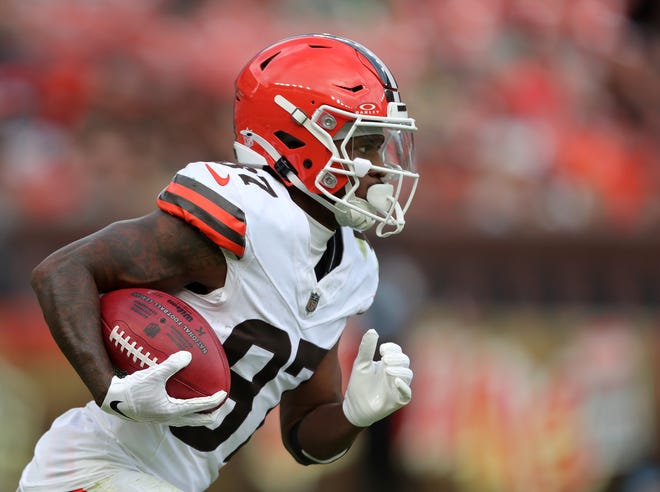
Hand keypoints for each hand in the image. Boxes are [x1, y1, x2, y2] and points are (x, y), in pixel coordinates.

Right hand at [101, 351, 226, 426]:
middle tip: (220, 407)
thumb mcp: (154, 374)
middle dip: (210, 415)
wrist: (112, 400)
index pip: (199, 407)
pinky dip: (186, 413)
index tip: (223, 394)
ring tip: (205, 409)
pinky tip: (183, 403)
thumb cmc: (133, 388)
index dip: (213, 401)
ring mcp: (161, 419)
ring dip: (198, 416)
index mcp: (171, 410)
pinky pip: (177, 418)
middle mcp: (169, 418)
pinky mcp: (155, 417)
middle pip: (196, 421)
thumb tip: (188, 356)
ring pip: (186, 422)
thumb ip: (172, 365)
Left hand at [342, 329, 412, 426]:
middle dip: (396, 358)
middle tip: (384, 359)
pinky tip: (395, 381)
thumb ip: (366, 348)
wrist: (354, 406)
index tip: (381, 349)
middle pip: (405, 361)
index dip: (393, 348)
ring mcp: (397, 387)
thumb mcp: (361, 363)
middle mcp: (395, 374)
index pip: (397, 351)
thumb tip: (372, 330)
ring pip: (408, 375)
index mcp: (387, 363)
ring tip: (386, 369)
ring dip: (399, 370)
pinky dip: (404, 387)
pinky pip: (407, 393)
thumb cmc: (358, 384)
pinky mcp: (397, 400)